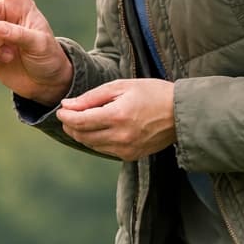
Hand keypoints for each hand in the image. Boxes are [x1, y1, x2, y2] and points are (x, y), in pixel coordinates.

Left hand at [55, 79, 176, 160]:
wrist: (182, 113)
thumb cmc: (153, 93)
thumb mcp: (122, 87)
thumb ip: (92, 97)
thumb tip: (67, 105)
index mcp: (117, 116)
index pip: (79, 121)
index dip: (65, 117)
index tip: (61, 110)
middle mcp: (120, 136)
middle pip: (82, 136)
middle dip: (71, 126)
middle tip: (69, 115)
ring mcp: (125, 149)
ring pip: (91, 145)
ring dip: (82, 134)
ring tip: (84, 120)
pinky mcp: (130, 156)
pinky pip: (104, 150)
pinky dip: (97, 140)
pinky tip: (101, 129)